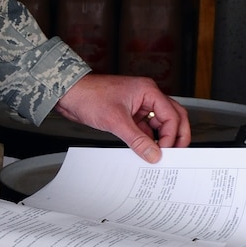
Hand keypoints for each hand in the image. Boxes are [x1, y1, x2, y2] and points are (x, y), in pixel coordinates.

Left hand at [54, 73, 190, 162]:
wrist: (68, 94)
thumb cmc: (89, 96)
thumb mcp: (115, 120)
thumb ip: (137, 140)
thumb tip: (153, 154)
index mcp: (148, 91)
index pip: (172, 115)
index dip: (171, 135)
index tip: (165, 151)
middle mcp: (147, 97)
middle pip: (173, 117)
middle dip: (176, 135)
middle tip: (176, 153)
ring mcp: (138, 106)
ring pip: (159, 124)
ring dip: (161, 139)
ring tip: (160, 155)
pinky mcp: (128, 115)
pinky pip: (144, 128)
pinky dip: (147, 140)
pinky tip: (145, 151)